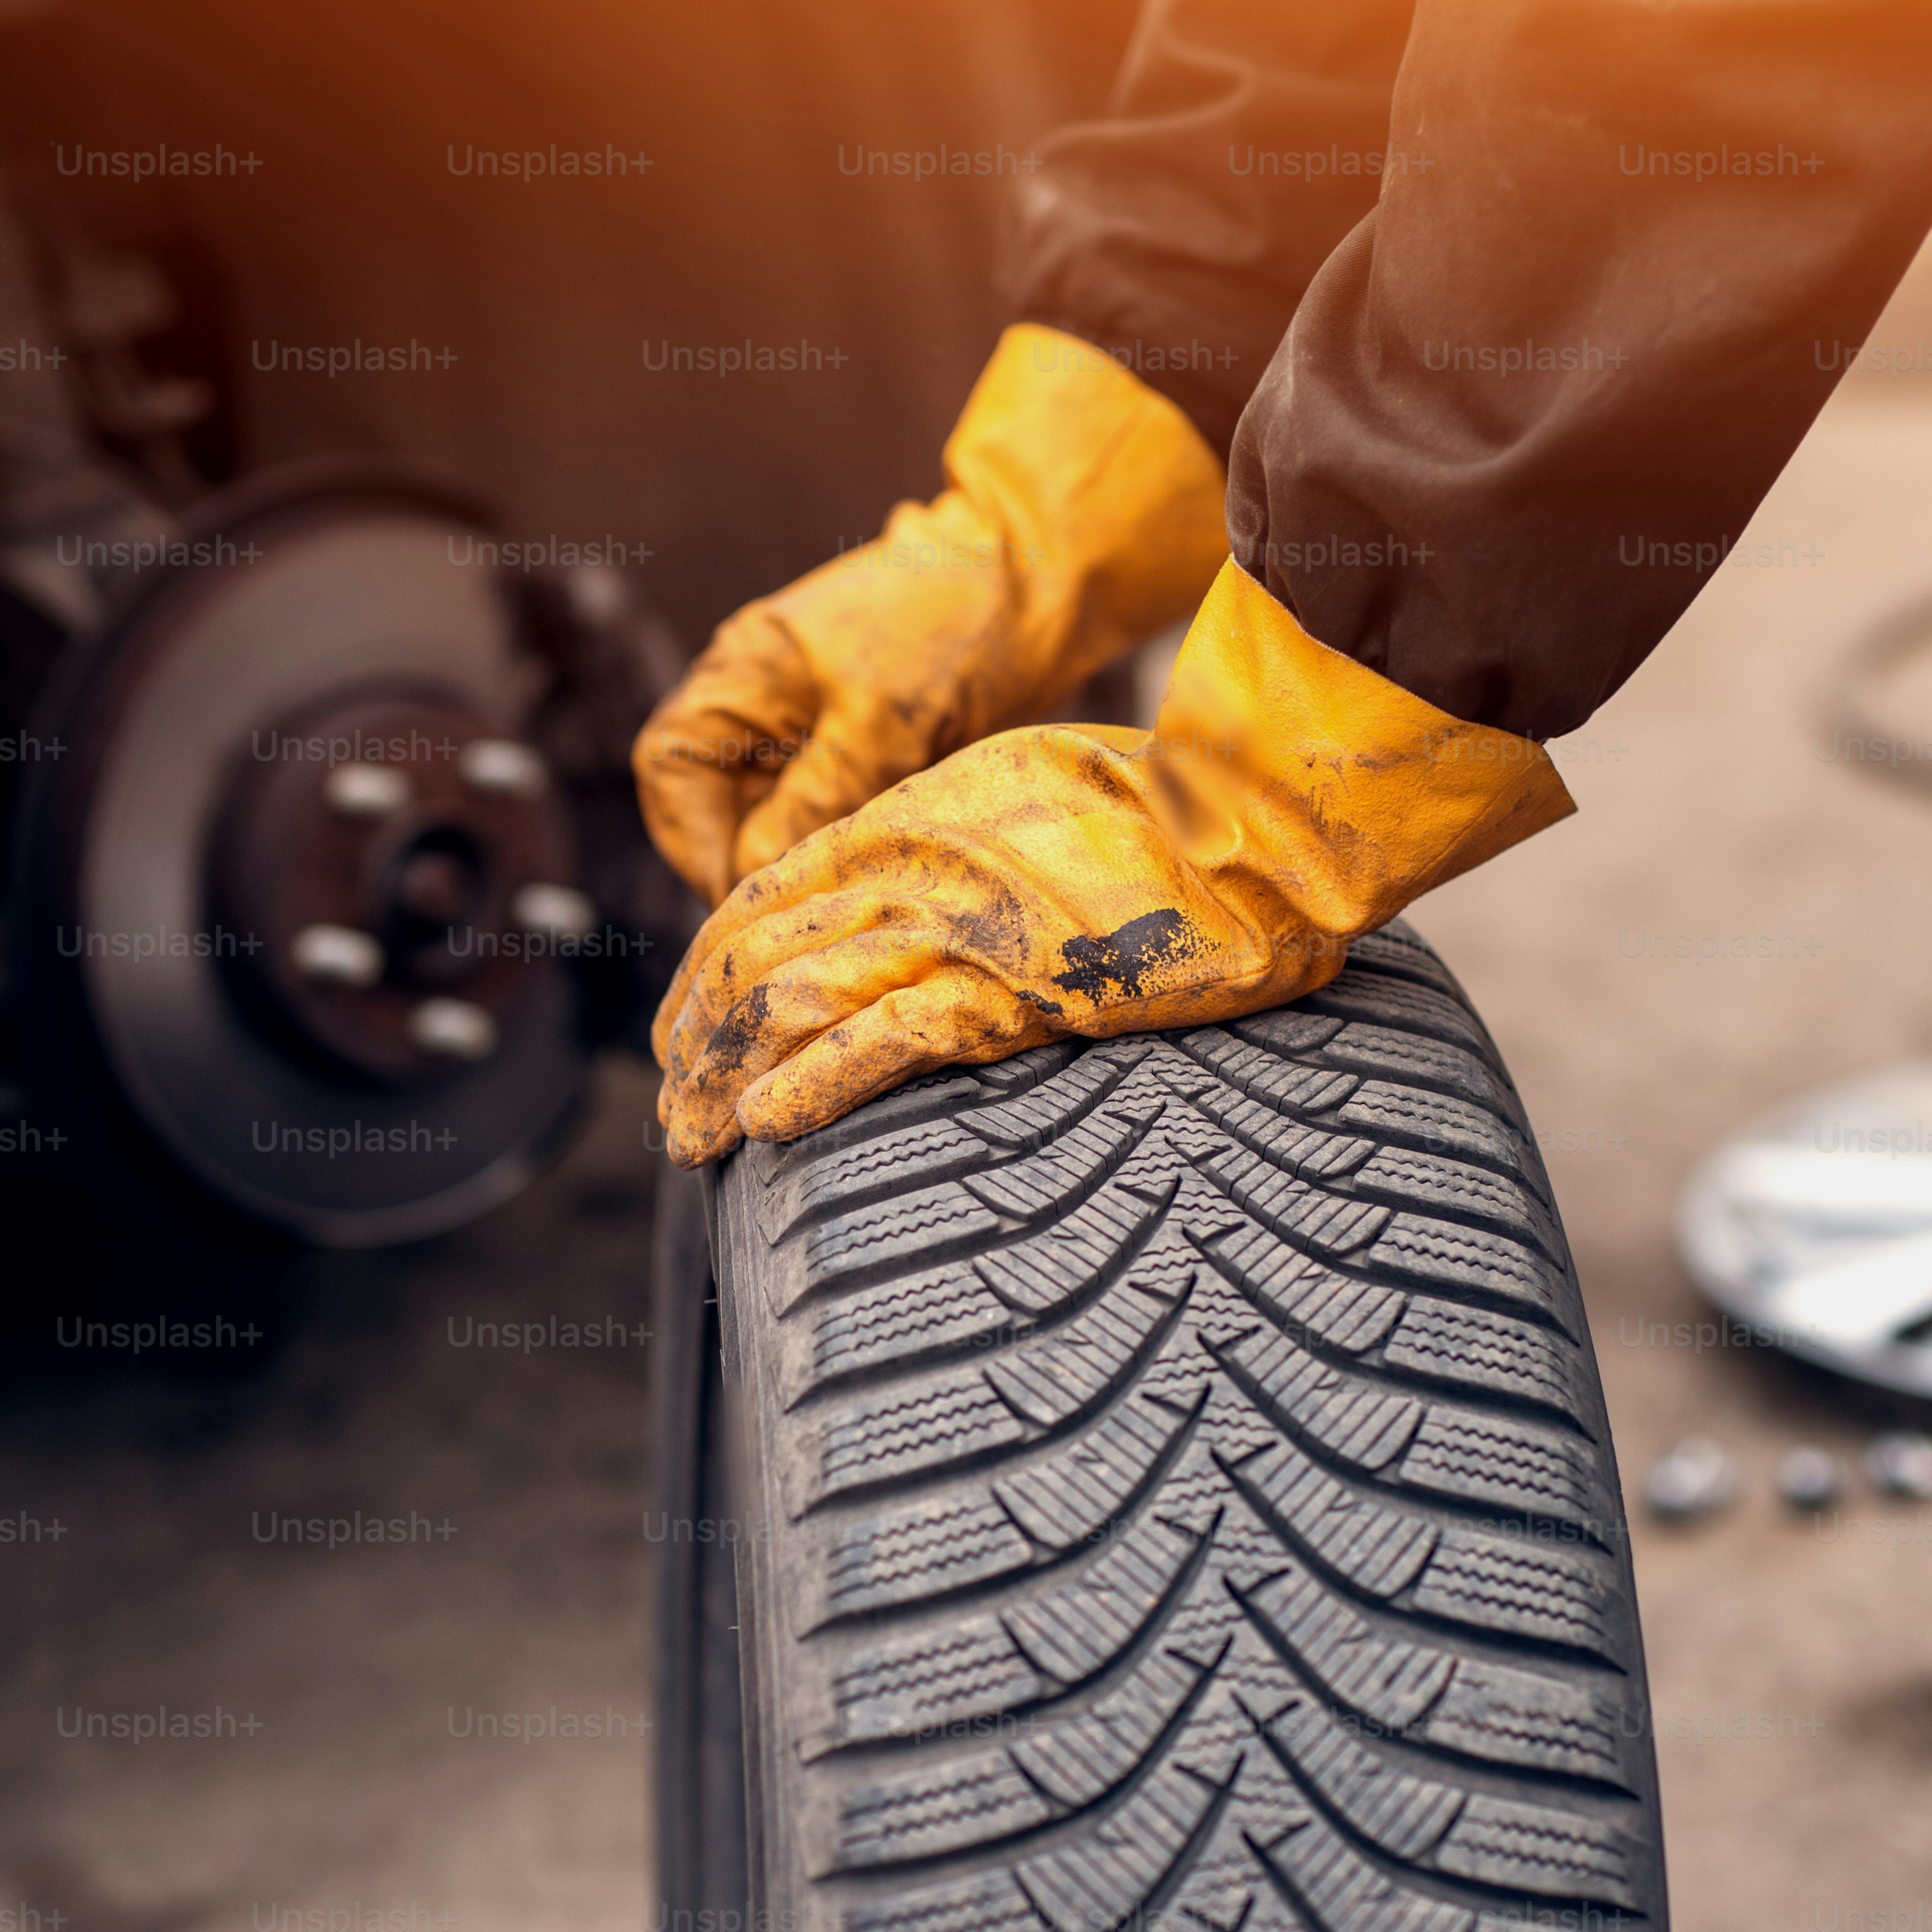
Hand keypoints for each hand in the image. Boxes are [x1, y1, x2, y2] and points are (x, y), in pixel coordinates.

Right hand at [630, 325, 1226, 905]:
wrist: (1040, 580)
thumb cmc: (951, 626)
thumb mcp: (881, 722)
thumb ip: (812, 799)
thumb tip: (753, 873)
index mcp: (742, 674)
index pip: (670, 768)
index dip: (691, 839)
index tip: (740, 894)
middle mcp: (764, 702)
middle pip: (717, 804)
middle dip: (747, 859)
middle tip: (800, 909)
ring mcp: (812, 726)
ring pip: (775, 818)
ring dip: (802, 856)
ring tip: (846, 888)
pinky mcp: (864, 749)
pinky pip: (828, 813)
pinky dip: (844, 842)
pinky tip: (879, 861)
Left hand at [654, 561, 1571, 1161]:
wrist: (1261, 819)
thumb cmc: (1173, 810)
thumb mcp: (1028, 793)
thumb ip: (955, 840)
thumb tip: (910, 886)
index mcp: (911, 815)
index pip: (764, 896)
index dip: (709, 970)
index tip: (686, 1027)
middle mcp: (911, 864)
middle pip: (757, 955)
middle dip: (694, 1037)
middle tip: (670, 1104)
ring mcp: (956, 927)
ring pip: (793, 1002)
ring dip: (725, 1078)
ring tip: (689, 1138)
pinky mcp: (1009, 989)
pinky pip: (878, 1043)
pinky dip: (808, 1085)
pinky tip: (766, 1126)